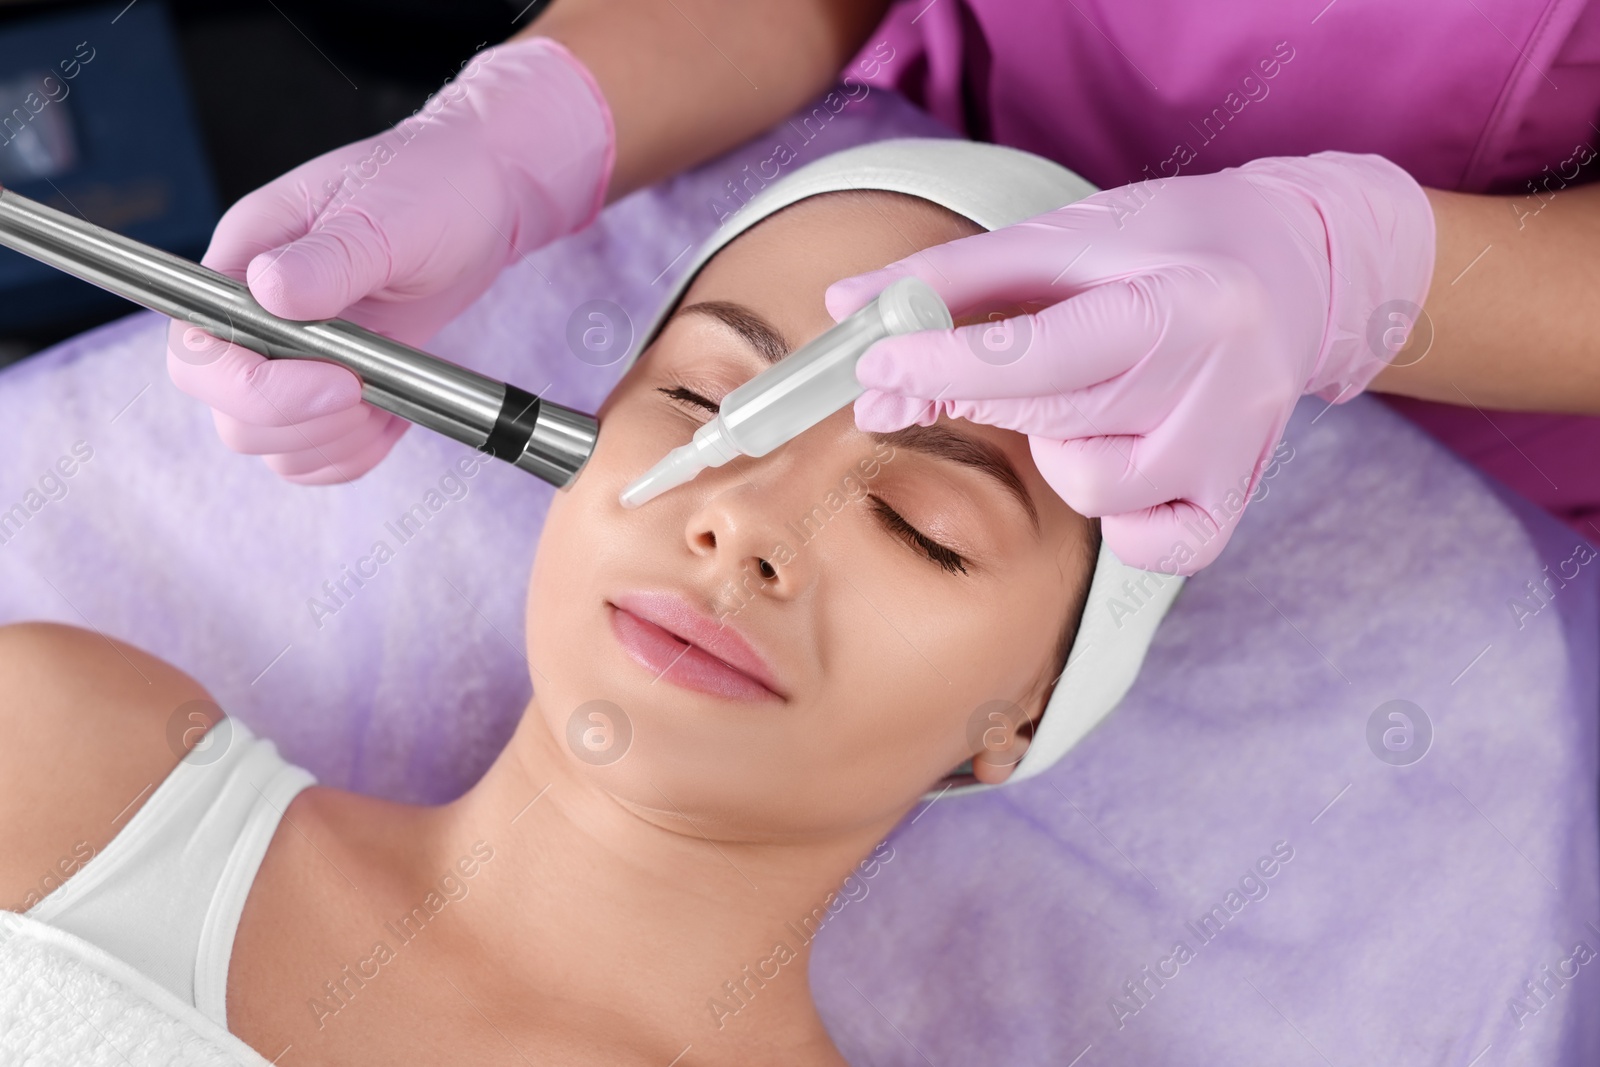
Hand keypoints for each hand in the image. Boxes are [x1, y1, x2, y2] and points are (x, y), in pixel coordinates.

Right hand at [167, 36, 615, 483]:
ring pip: (269, 442)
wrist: (478, 200)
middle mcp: (254, 314)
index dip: (256, 389)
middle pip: (228, 411)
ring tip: (385, 397)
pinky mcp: (328, 385)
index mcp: (244, 261)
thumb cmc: (430, 187)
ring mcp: (290, 356)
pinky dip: (350, 453)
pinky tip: (392, 416)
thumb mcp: (389, 214)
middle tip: (369, 388)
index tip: (339, 380)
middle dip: (301, 421)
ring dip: (330, 442)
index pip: (199, 353)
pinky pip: (313, 453)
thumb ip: (332, 257)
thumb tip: (269, 291)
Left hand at [827, 152, 1434, 573]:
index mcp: (1182, 301)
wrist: (1303, 269)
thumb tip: (843, 309)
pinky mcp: (1231, 502)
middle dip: (965, 397)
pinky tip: (1112, 457)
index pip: (1044, 352)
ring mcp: (1230, 456)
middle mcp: (1219, 386)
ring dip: (1053, 446)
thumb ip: (953, 276)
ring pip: (1087, 488)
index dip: (947, 364)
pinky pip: (1141, 546)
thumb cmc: (1171, 244)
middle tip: (913, 376)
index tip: (874, 363)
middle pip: (1053, 422)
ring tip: (1079, 394)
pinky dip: (1109, 515)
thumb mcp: (1067, 235)